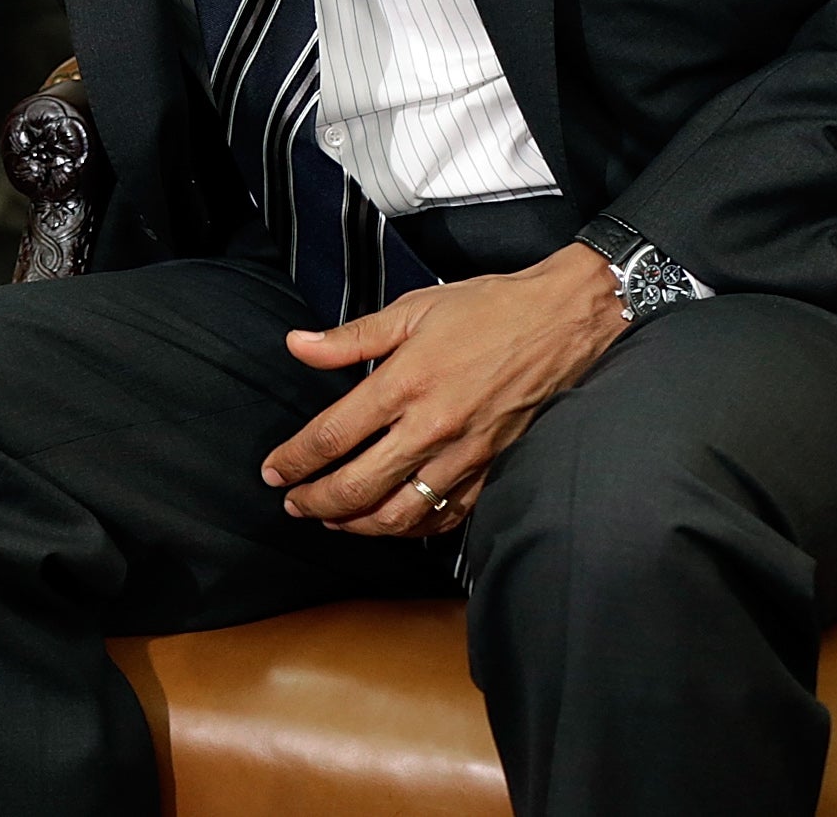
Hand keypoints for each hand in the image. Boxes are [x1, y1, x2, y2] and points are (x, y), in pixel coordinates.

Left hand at [260, 244, 627, 536]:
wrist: (563, 321)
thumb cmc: (487, 309)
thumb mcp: (411, 309)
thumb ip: (350, 338)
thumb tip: (296, 345)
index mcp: (404, 384)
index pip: (332, 436)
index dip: (295, 460)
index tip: (273, 471)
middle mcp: (432, 427)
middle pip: (358, 486)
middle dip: (316, 502)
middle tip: (292, 504)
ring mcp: (465, 454)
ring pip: (401, 512)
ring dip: (359, 523)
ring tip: (333, 519)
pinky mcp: (493, 468)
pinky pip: (447, 514)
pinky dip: (414, 527)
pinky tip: (392, 522)